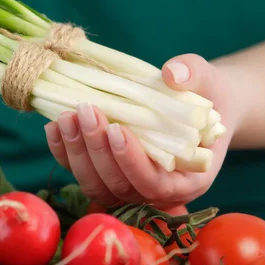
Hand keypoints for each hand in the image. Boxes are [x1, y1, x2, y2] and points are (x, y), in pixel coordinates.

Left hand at [44, 54, 239, 208]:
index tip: (117, 129)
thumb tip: (172, 73)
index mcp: (187, 179)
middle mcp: (156, 191)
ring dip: (76, 153)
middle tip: (86, 111)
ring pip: (95, 185)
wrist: (201, 104)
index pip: (154, 184)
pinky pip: (82, 172)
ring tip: (67, 116)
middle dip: (97, 151)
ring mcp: (129, 185)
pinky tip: (54, 125)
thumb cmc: (209, 95)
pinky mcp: (108, 173)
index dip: (132, 161)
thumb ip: (195, 75)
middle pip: (118, 186)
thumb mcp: (210, 80)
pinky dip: (64, 152)